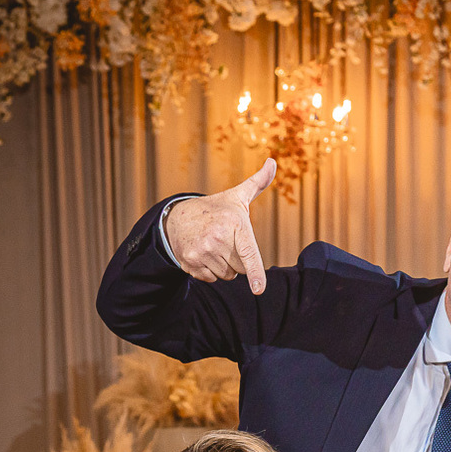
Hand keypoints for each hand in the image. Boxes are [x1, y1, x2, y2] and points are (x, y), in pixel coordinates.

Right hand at [165, 158, 276, 293]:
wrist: (178, 217)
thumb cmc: (217, 209)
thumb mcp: (237, 196)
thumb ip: (258, 183)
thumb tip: (273, 162)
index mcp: (234, 224)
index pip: (248, 254)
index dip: (255, 273)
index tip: (259, 289)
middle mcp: (217, 238)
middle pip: (241, 269)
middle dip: (237, 259)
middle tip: (226, 241)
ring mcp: (202, 252)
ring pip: (227, 276)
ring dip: (224, 267)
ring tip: (214, 246)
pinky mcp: (190, 263)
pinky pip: (212, 280)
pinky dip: (210, 271)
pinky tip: (204, 254)